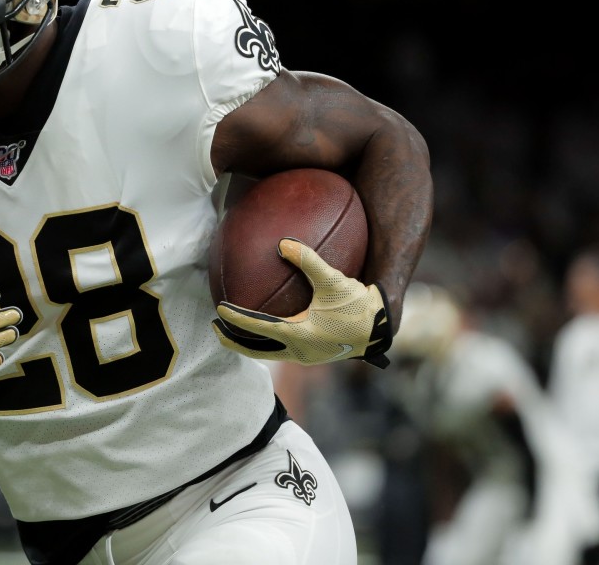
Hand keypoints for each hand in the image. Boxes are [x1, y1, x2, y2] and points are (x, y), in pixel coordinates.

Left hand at [211, 238, 392, 367]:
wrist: (382, 327)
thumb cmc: (358, 305)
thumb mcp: (333, 280)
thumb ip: (308, 260)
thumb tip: (283, 242)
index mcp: (299, 336)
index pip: (258, 329)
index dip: (236, 319)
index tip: (218, 310)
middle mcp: (299, 352)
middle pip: (256, 352)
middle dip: (233, 341)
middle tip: (215, 328)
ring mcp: (307, 357)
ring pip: (269, 354)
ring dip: (250, 344)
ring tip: (235, 330)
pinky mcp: (314, 355)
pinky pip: (283, 350)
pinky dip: (268, 342)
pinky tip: (268, 326)